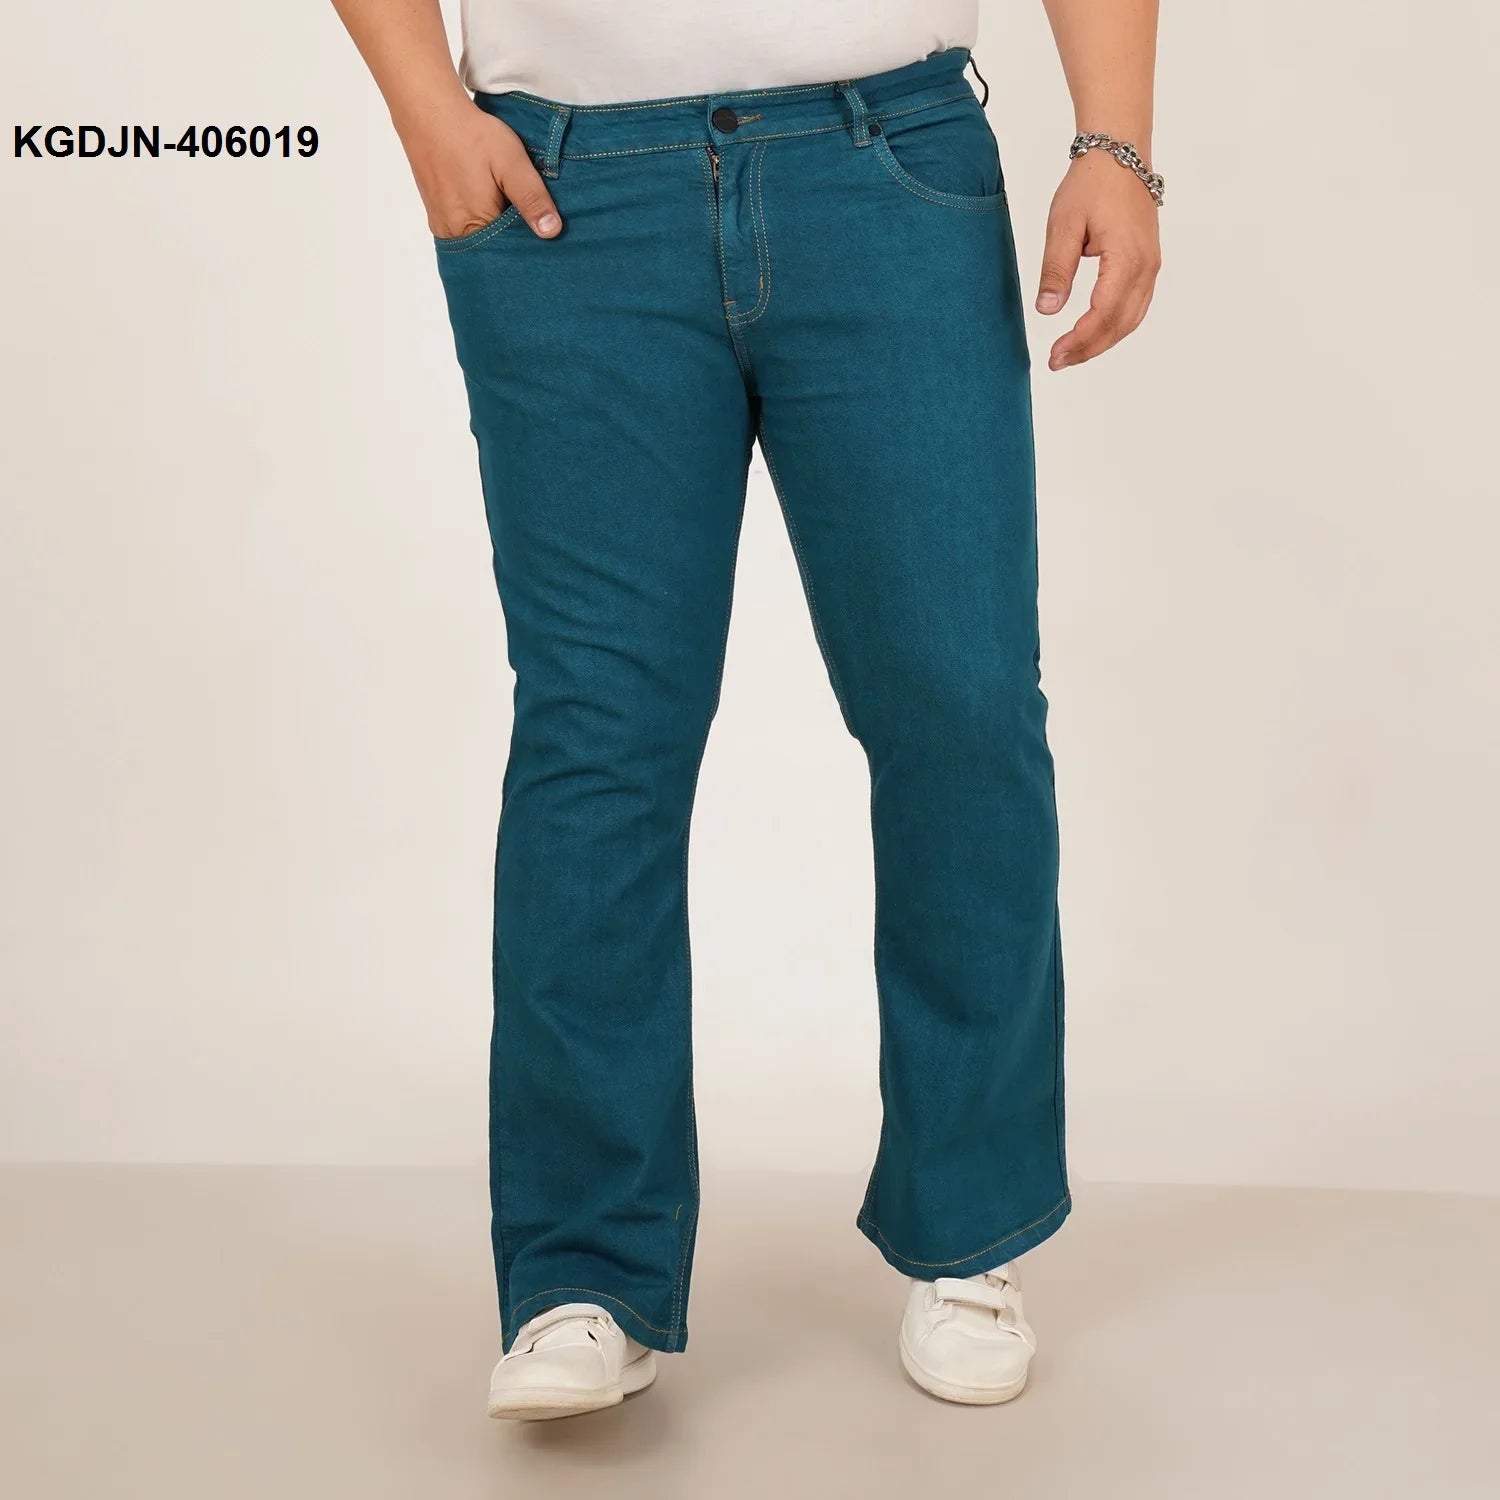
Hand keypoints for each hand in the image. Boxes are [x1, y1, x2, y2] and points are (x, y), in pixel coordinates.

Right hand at [399, 100, 561, 239]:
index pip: (510, 255)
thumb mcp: (511, 163)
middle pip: (492, 254)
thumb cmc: (471, 136)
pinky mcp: (436, 215)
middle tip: (529, 223)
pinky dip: (480, 227)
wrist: (429, 113)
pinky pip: (464, 233)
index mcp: (475, 227)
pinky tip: (490, 207)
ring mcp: (443, 227)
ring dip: (496, 235)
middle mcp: (454, 234)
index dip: (528, 248)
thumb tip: (552, 232)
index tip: (545, 239)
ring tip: (509, 213)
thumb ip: (531, 198)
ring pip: (478, 244)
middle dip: (512, 245)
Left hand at [1036, 150, 1160, 369]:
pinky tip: (1092, 335)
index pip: (1104, 313)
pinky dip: (1114, 327)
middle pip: (1120, 324)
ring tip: (1071, 355)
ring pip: (1131, 320)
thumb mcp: (1063, 225)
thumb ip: (1056, 270)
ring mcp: (1151, 266)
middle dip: (1089, 349)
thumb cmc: (1091, 185)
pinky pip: (1135, 307)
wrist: (1120, 154)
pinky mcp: (1147, 265)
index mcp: (1127, 256)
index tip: (1056, 355)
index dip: (1080, 339)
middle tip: (1058, 362)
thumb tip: (1047, 310)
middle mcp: (1146, 266)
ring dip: (1102, 342)